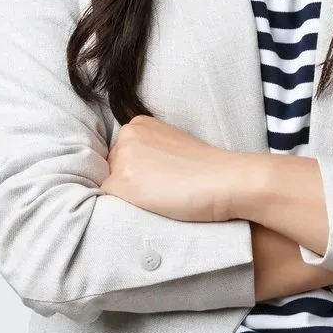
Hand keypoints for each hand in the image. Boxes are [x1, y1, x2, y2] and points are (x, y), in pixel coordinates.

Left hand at [98, 115, 253, 222]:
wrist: (222, 179)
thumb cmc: (205, 167)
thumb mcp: (172, 143)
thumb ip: (149, 149)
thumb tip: (135, 171)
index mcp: (139, 123)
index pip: (121, 154)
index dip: (140, 171)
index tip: (162, 176)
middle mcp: (126, 135)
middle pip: (112, 168)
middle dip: (130, 181)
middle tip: (163, 187)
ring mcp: (122, 158)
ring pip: (111, 186)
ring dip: (129, 196)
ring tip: (161, 195)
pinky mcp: (120, 183)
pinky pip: (110, 203)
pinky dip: (127, 209)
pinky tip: (153, 205)